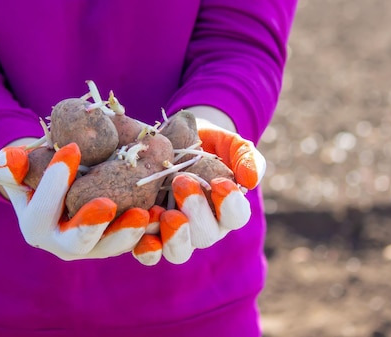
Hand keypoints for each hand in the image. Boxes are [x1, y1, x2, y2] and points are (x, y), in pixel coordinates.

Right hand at [0, 143, 149, 260]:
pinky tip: (160, 214)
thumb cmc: (40, 171)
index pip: (43, 210)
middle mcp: (64, 245)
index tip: (72, 150)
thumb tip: (5, 158)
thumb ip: (11, 165)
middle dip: (90, 225)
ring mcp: (93, 247)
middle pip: (77, 244)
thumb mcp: (23, 167)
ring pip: (111, 248)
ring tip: (144, 213)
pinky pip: (135, 244)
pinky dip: (148, 233)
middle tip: (107, 204)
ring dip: (127, 232)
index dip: (54, 182)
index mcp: (36, 227)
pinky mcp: (118, 242)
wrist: (63, 184)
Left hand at [132, 119, 265, 264]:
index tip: (221, 183)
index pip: (236, 216)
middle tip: (183, 182)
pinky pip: (148, 253)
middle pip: (205, 235)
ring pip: (178, 252)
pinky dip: (145, 245)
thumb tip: (251, 181)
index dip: (230, 205)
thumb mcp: (228, 142)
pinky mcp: (147, 235)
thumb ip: (245, 156)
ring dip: (173, 236)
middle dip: (196, 210)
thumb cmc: (205, 142)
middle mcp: (203, 228)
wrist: (170, 137)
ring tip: (163, 212)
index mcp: (227, 210)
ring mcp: (175, 235)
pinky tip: (140, 223)